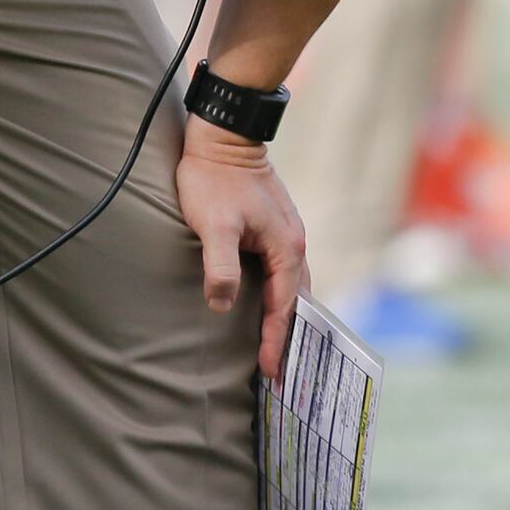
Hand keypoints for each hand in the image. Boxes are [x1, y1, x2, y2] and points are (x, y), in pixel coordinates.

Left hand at [176, 117, 309, 379]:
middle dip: (289, 337)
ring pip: (292, 287)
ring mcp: (286, 235)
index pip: (283, 308)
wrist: (224, 135)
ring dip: (285, 317)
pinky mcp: (274, 228)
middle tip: (279, 373)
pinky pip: (283, 273)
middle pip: (295, 302)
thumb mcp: (213, 226)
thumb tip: (222, 305)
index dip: (275, 342)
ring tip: (277, 346)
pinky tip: (267, 303)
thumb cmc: (214, 179)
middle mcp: (293, 244)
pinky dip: (279, 296)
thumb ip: (220, 266)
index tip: (270, 374)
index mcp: (285, 249)